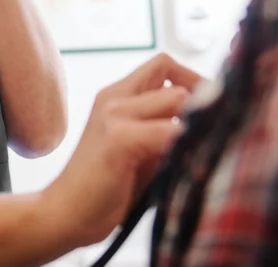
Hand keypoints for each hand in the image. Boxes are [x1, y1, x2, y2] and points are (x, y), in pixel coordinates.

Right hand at [40, 54, 203, 248]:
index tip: (208, 109)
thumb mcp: (141, 149)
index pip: (164, 63)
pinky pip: (168, 131)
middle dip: (200, 102)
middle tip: (210, 132)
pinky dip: (185, 144)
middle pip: (173, 74)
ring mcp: (114, 115)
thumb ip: (164, 127)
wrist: (65, 215)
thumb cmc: (107, 188)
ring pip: (176, 98)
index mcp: (118, 95)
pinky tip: (185, 165)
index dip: (192, 79)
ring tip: (197, 151)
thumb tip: (211, 118)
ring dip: (193, 124)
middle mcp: (114, 97)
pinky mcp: (118, 139)